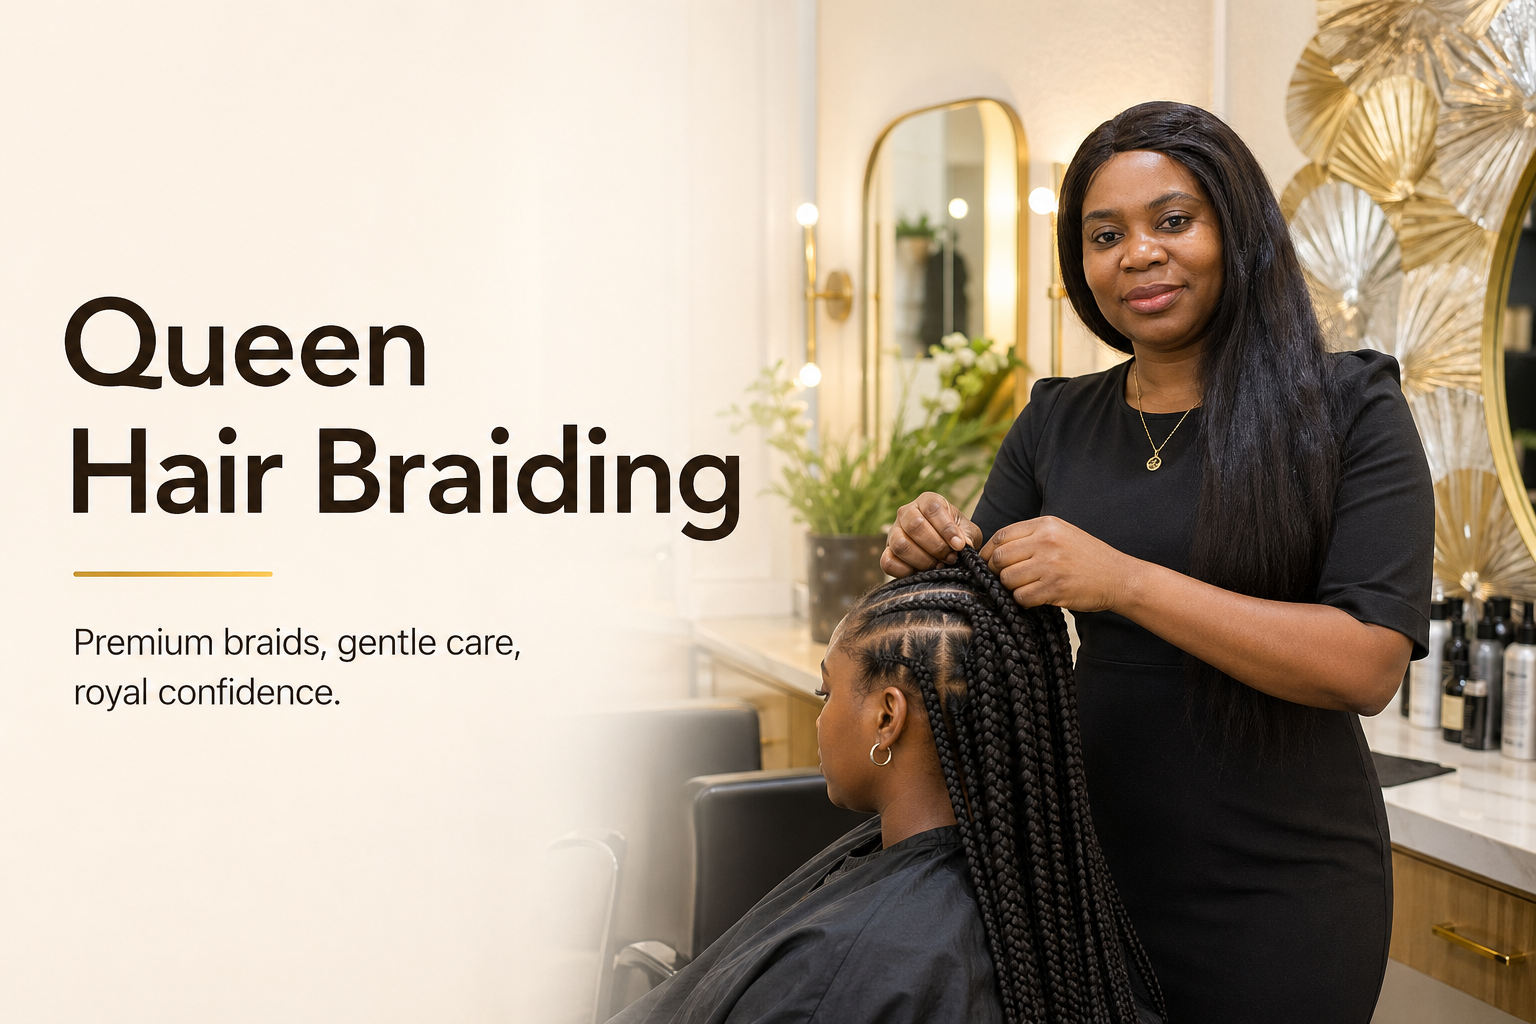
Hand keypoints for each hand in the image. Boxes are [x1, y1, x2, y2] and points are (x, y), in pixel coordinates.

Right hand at [881, 492, 982, 577]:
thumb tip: (963, 545)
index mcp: (927, 501)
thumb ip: (968, 537)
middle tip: (950, 558)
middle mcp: (906, 512)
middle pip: (915, 526)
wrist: (945, 550)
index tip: (959, 546)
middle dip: (936, 547)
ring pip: (900, 544)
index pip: (932, 509)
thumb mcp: (968, 533)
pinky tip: (921, 573)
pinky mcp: (886, 553)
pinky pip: (888, 562)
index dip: (946, 529)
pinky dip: (905, 571)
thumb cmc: (956, 536)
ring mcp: (893, 532)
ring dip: (923, 560)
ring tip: (938, 565)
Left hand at [978, 516, 1137, 610]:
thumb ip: (1032, 536)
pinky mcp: (1055, 588)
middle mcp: (1047, 542)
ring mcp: (1051, 566)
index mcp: (1046, 525)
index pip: (1002, 536)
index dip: (987, 552)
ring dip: (1010, 588)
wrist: (1118, 577)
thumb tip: (995, 549)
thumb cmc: (1087, 557)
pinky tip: (1034, 597)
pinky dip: (1023, 600)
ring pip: (1008, 579)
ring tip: (1023, 588)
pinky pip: (1022, 597)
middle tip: (1002, 579)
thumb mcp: (1062, 533)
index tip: (986, 563)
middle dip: (995, 571)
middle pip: (1000, 558)